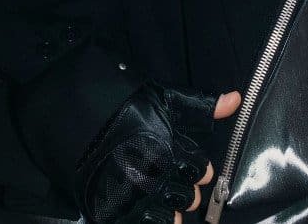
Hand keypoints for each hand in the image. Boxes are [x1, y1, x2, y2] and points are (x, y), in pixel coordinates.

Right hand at [73, 81, 241, 223]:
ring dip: (170, 209)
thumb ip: (200, 105)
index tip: (190, 163)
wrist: (73, 112)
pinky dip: (153, 220)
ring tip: (161, 197)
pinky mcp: (115, 210)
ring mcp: (135, 196)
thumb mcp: (164, 97)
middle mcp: (155, 174)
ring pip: (170, 218)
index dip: (198, 168)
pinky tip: (150, 211)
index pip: (201, 171)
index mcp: (169, 148)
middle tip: (172, 178)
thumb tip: (235, 100)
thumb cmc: (121, 103)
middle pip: (188, 198)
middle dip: (186, 190)